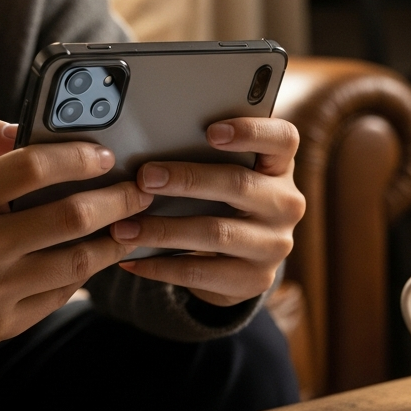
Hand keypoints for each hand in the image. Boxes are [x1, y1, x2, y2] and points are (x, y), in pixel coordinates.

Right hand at [0, 113, 151, 366]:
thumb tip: (25, 125)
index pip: (32, 169)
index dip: (78, 157)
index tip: (105, 156)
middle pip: (69, 217)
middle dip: (118, 199)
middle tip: (141, 188)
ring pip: (76, 261)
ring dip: (115, 238)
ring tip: (134, 221)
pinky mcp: (0, 325)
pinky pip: (62, 294)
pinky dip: (88, 271)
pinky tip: (101, 252)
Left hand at [111, 118, 305, 307]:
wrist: (243, 262)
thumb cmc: (225, 203)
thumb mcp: (227, 176)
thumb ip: (205, 158)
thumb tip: (146, 148)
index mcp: (280, 167)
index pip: (283, 139)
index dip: (250, 131)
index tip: (211, 131)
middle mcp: (286, 204)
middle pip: (239, 184)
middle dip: (187, 180)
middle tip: (144, 179)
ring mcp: (275, 245)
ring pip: (217, 233)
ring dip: (164, 230)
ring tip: (125, 227)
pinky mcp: (256, 280)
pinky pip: (202, 272)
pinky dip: (161, 266)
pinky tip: (131, 260)